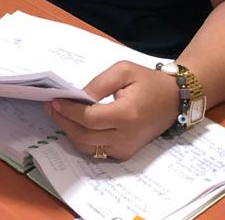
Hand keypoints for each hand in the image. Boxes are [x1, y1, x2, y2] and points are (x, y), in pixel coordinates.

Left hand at [46, 62, 179, 160]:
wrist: (173, 100)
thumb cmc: (148, 82)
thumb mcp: (123, 70)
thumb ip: (98, 84)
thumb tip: (77, 97)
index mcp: (127, 115)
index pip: (89, 118)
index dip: (68, 111)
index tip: (55, 100)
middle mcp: (126, 137)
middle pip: (84, 136)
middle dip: (64, 121)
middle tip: (51, 107)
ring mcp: (126, 149)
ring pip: (87, 147)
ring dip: (70, 132)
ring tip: (58, 115)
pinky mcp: (125, 153)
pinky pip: (97, 151)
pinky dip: (82, 139)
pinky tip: (74, 124)